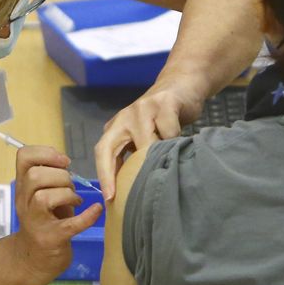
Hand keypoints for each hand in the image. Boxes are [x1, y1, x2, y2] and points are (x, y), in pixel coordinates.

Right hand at [11, 145, 103, 283]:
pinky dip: (86, 216)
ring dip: (67, 194)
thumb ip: (49, 178)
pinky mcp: (51, 239)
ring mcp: (36, 222)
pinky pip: (70, 225)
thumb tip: (65, 162)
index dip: (45, 153)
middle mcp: (24, 202)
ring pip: (44, 197)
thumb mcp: (42, 195)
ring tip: (76, 200)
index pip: (23, 157)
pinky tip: (96, 210)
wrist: (34, 260)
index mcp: (23, 187)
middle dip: (60, 175)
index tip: (63, 161)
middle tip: (70, 186)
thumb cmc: (44, 222)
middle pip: (35, 176)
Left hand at [94, 80, 205, 200]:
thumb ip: (136, 155)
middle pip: (110, 148)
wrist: (182, 85)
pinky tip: (180, 142)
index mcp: (116, 127)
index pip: (102, 152)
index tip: (109, 198)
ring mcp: (142, 108)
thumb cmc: (163, 119)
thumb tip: (134, 191)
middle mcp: (124, 117)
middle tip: (129, 194)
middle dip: (116, 174)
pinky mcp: (164, 103)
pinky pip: (168, 131)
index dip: (104, 175)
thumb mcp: (145, 136)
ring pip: (145, 143)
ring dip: (156, 157)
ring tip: (166, 164)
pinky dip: (175, 140)